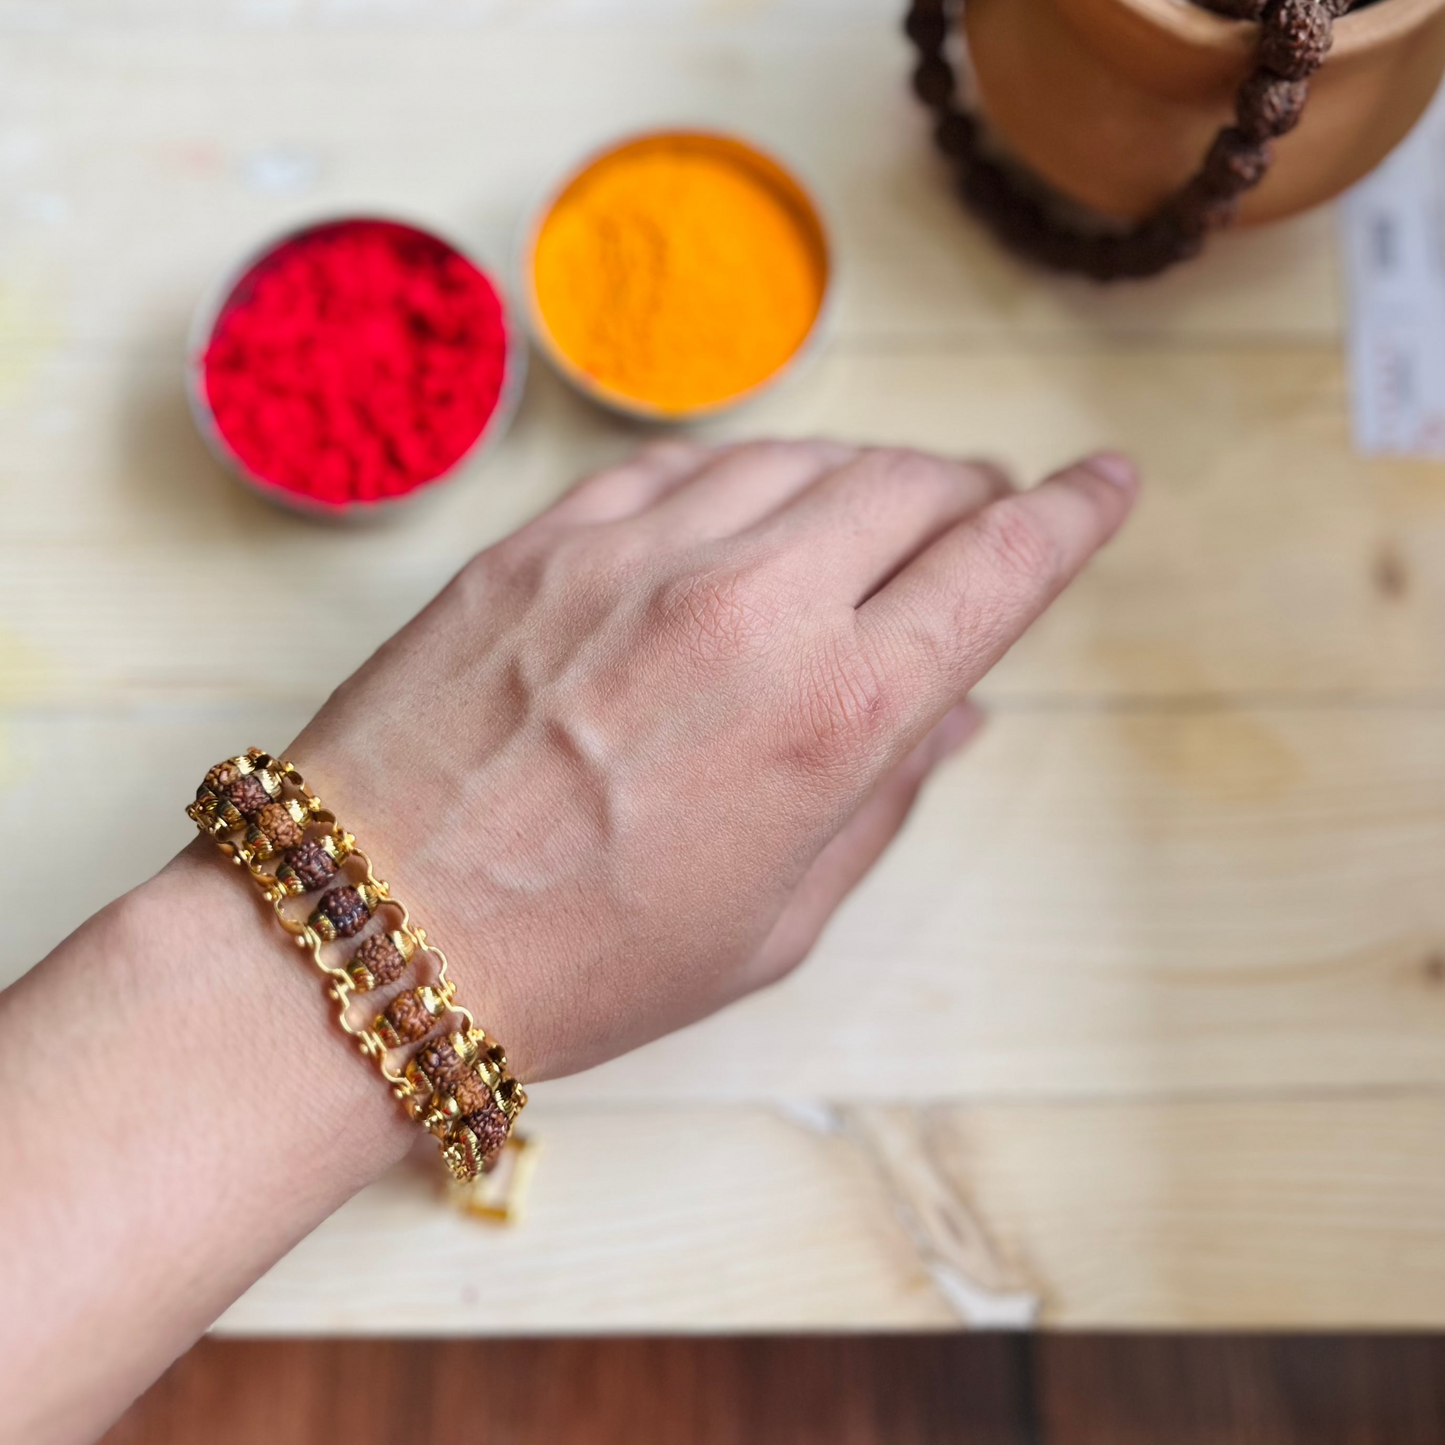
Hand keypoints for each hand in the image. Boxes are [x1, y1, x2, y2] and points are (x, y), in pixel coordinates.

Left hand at [296, 439, 1137, 1079]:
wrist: (374, 928)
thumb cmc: (584, 963)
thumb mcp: (774, 920)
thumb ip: (883, 798)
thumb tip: (960, 711)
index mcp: (833, 717)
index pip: (997, 567)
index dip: (1073, 515)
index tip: (1109, 482)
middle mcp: (750, 607)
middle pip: (910, 485)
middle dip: (970, 491)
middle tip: (981, 513)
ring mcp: (638, 554)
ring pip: (801, 456)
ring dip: (862, 475)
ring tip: (872, 513)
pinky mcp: (547, 537)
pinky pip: (683, 463)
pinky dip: (745, 474)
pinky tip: (751, 505)